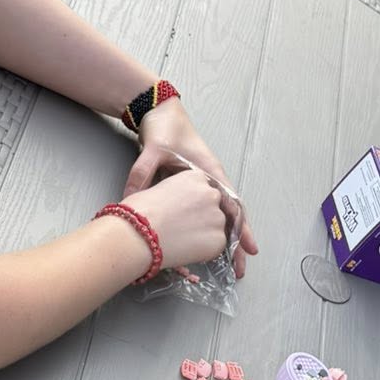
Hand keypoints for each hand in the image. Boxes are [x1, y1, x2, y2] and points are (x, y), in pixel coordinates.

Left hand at [123, 99, 258, 276]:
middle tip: (240, 268)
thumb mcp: (154, 149)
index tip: (248, 249)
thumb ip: (143, 172)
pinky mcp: (193, 185)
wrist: (160, 112)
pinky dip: (212, 228)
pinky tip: (211, 244)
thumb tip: (131, 198)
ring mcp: (205, 183)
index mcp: (210, 171)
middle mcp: (212, 179)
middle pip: (232, 215)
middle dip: (238, 242)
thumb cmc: (165, 127)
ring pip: (222, 215)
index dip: (241, 228)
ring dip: (227, 238)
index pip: (232, 204)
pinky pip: (208, 210)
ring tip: (231, 262)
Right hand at [123, 168, 230, 271]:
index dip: (189, 203)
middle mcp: (211, 193)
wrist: (137, 235)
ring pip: (215, 227)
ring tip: (179, 240)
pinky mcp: (218, 239)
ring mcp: (217, 216)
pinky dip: (203, 251)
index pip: (200, 190)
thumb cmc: (138, 213)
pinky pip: (215, 246)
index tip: (179, 212)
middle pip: (211, 207)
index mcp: (195, 177)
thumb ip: (172, 193)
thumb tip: (172, 205)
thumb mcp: (154, 189)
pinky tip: (184, 250)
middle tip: (179, 227)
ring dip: (202, 234)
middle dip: (199, 217)